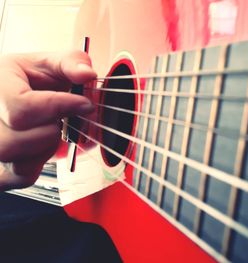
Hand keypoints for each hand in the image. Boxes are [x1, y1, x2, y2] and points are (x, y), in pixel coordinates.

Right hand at [0, 51, 96, 190]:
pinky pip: (20, 177)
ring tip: (49, 130)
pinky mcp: (0, 167)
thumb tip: (86, 74)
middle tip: (60, 118)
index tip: (84, 103)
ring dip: (44, 148)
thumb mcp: (51, 62)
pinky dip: (38, 165)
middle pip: (13, 142)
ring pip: (16, 163)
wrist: (19, 89)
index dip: (59, 108)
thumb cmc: (32, 78)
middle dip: (50, 131)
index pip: (22, 109)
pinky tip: (40, 146)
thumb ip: (71, 63)